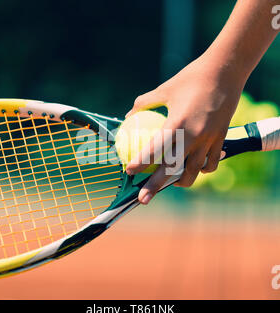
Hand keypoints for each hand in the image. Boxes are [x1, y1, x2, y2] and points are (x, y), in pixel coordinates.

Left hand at [126, 54, 245, 204]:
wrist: (226, 71)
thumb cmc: (191, 78)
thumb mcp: (164, 88)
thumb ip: (144, 103)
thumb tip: (128, 115)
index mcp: (177, 123)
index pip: (153, 150)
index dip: (139, 163)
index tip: (128, 171)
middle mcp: (193, 136)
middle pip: (172, 170)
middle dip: (155, 187)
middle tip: (142, 200)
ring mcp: (209, 140)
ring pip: (194, 172)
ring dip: (179, 182)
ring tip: (170, 184)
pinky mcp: (221, 140)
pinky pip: (211, 163)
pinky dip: (201, 169)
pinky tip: (193, 167)